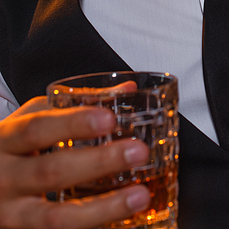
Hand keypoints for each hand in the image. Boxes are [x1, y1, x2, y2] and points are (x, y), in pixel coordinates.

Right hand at [0, 97, 149, 228]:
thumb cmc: (11, 146)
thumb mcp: (32, 118)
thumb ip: (75, 103)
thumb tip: (125, 89)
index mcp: (7, 140)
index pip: (37, 129)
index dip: (73, 123)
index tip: (109, 119)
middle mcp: (5, 178)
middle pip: (50, 172)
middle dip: (98, 163)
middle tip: (137, 152)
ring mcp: (11, 213)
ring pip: (55, 218)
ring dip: (103, 208)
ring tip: (139, 196)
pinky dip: (93, 226)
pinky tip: (121, 220)